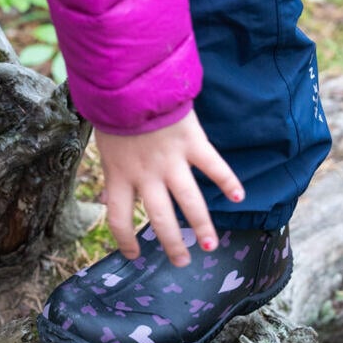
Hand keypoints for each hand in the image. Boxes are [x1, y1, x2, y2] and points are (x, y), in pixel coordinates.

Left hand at [95, 109, 244, 266]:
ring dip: (202, 227)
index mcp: (119, 174)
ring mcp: (171, 160)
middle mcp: (146, 174)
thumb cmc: (112, 109)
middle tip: (182, 262)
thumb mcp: (103, 143)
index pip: (119, 219)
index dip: (125, 241)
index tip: (134, 255)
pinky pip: (213, 166)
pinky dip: (228, 181)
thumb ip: (112, 169)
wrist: (130, 80)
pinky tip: (239, 196)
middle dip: (172, 244)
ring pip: (190, 202)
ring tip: (211, 246)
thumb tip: (108, 196)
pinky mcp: (191, 142)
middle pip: (160, 219)